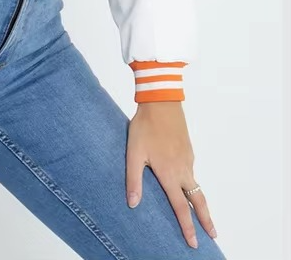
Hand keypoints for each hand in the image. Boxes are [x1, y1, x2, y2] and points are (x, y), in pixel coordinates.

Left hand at [126, 101, 216, 248]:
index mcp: (169, 174)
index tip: (193, 242)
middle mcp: (183, 169)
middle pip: (198, 200)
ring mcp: (188, 159)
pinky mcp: (188, 149)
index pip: (181, 207)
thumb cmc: (145, 127)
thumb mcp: (134, 154)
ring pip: (195, 185)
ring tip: (199, 213)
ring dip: (199, 201)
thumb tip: (133, 204)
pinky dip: (192, 183)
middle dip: (206, 219)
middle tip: (212, 235)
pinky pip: (191, 171)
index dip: (188, 226)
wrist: (161, 103)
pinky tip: (184, 183)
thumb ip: (133, 180)